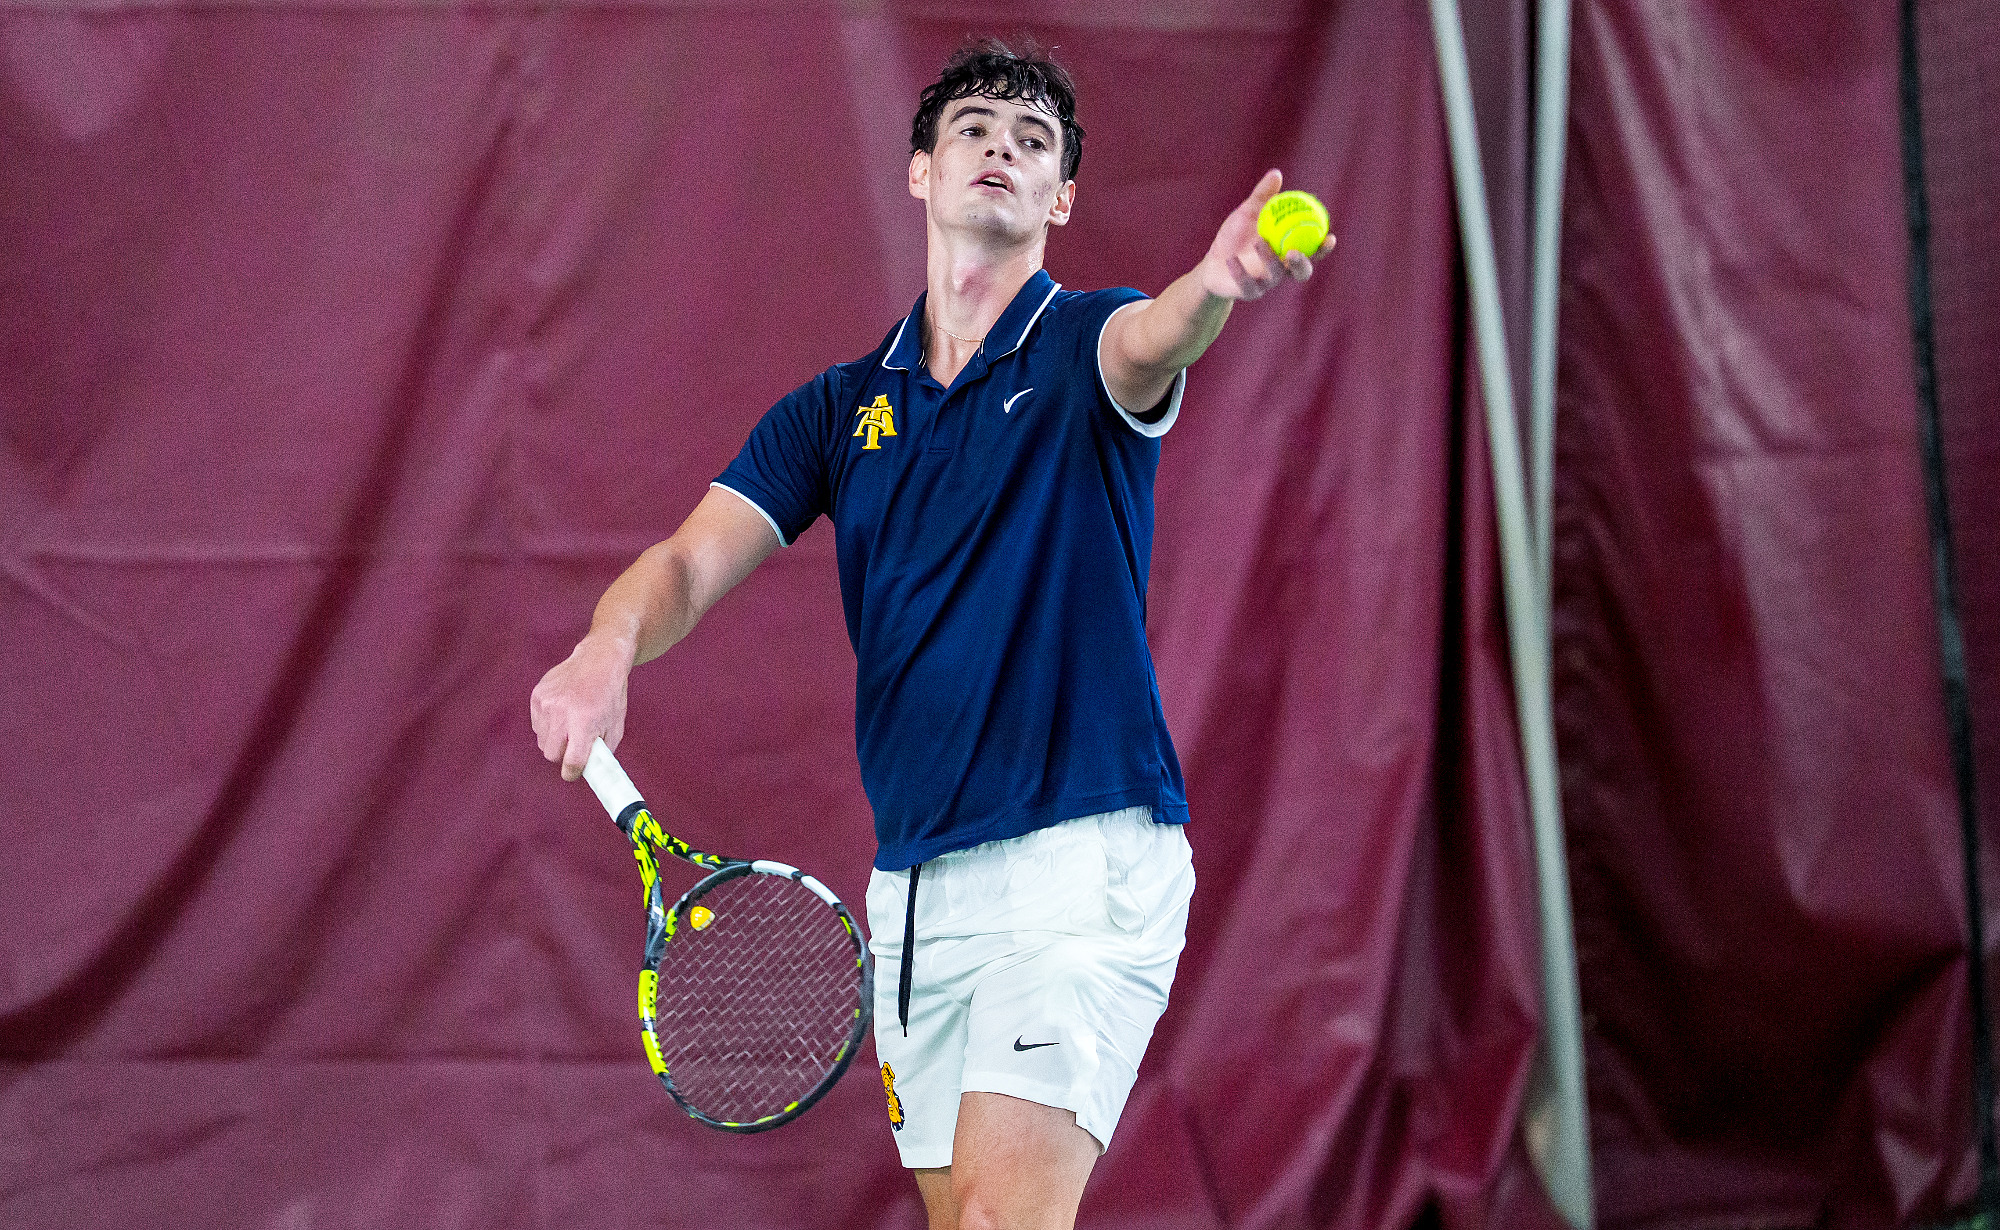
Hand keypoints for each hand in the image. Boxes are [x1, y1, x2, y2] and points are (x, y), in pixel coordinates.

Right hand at [530, 634, 632, 780]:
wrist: (598, 660)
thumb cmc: (610, 694)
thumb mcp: (615, 726)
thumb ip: (602, 751)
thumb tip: (590, 772)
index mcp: (584, 722)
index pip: (571, 761)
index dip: (572, 772)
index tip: (574, 772)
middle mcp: (562, 713)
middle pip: (551, 754)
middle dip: (563, 755)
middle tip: (574, 745)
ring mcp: (546, 703)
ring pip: (542, 740)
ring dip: (555, 740)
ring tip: (570, 724)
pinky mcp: (537, 696)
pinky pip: (537, 725)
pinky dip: (547, 725)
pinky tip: (562, 712)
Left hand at [1197, 169, 1331, 301]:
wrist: (1212, 263)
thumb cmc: (1235, 237)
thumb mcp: (1247, 213)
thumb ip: (1263, 197)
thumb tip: (1276, 173)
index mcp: (1287, 251)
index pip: (1312, 252)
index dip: (1323, 248)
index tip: (1330, 237)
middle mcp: (1281, 270)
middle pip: (1301, 273)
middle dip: (1302, 264)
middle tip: (1295, 250)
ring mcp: (1265, 283)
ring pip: (1275, 277)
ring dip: (1270, 260)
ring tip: (1260, 241)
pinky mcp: (1247, 292)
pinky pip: (1247, 285)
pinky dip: (1240, 272)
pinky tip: (1232, 259)